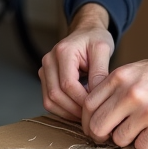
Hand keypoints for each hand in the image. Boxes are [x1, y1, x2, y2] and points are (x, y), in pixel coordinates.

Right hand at [38, 3, 113, 120]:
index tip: (97, 107)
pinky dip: (63, 110)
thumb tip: (97, 96)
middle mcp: (49, 61)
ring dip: (68, 112)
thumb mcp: (103, 50)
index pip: (67, 84)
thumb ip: (100, 72)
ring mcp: (44, 71)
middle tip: (93, 115)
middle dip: (74, 109)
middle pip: (55, 95)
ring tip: (86, 115)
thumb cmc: (95, 39)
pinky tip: (78, 111)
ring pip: (49, 101)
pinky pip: (49, 101)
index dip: (82, 100)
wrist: (86, 33)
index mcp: (63, 52)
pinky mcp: (45, 80)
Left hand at [82, 43, 147, 148]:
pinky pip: (141, 146)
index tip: (93, 126)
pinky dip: (143, 144)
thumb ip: (112, 88)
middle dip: (101, 136)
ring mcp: (145, 109)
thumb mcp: (132, 70)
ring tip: (135, 130)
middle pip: (98, 126)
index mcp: (119, 77)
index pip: (88, 105)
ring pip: (119, 139)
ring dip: (125, 140)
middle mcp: (130, 92)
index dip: (87, 120)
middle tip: (109, 136)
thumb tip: (92, 113)